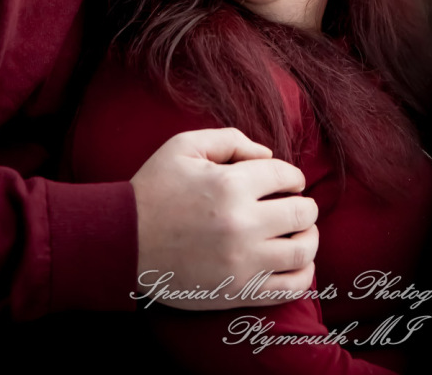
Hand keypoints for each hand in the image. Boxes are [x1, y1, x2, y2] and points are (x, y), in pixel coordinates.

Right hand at [130, 127, 318, 310]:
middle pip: (302, 212)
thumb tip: (268, 155)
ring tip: (298, 232)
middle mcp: (242, 224)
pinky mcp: (238, 292)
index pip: (286, 175)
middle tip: (293, 204)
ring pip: (302, 251)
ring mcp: (242, 263)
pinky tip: (294, 262)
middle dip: (303, 204)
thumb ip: (231, 140)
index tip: (285, 181)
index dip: (291, 175)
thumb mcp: (185, 146)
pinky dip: (302, 274)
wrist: (124, 241)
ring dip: (308, 237)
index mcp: (230, 185)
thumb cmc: (155, 188)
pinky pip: (290, 288)